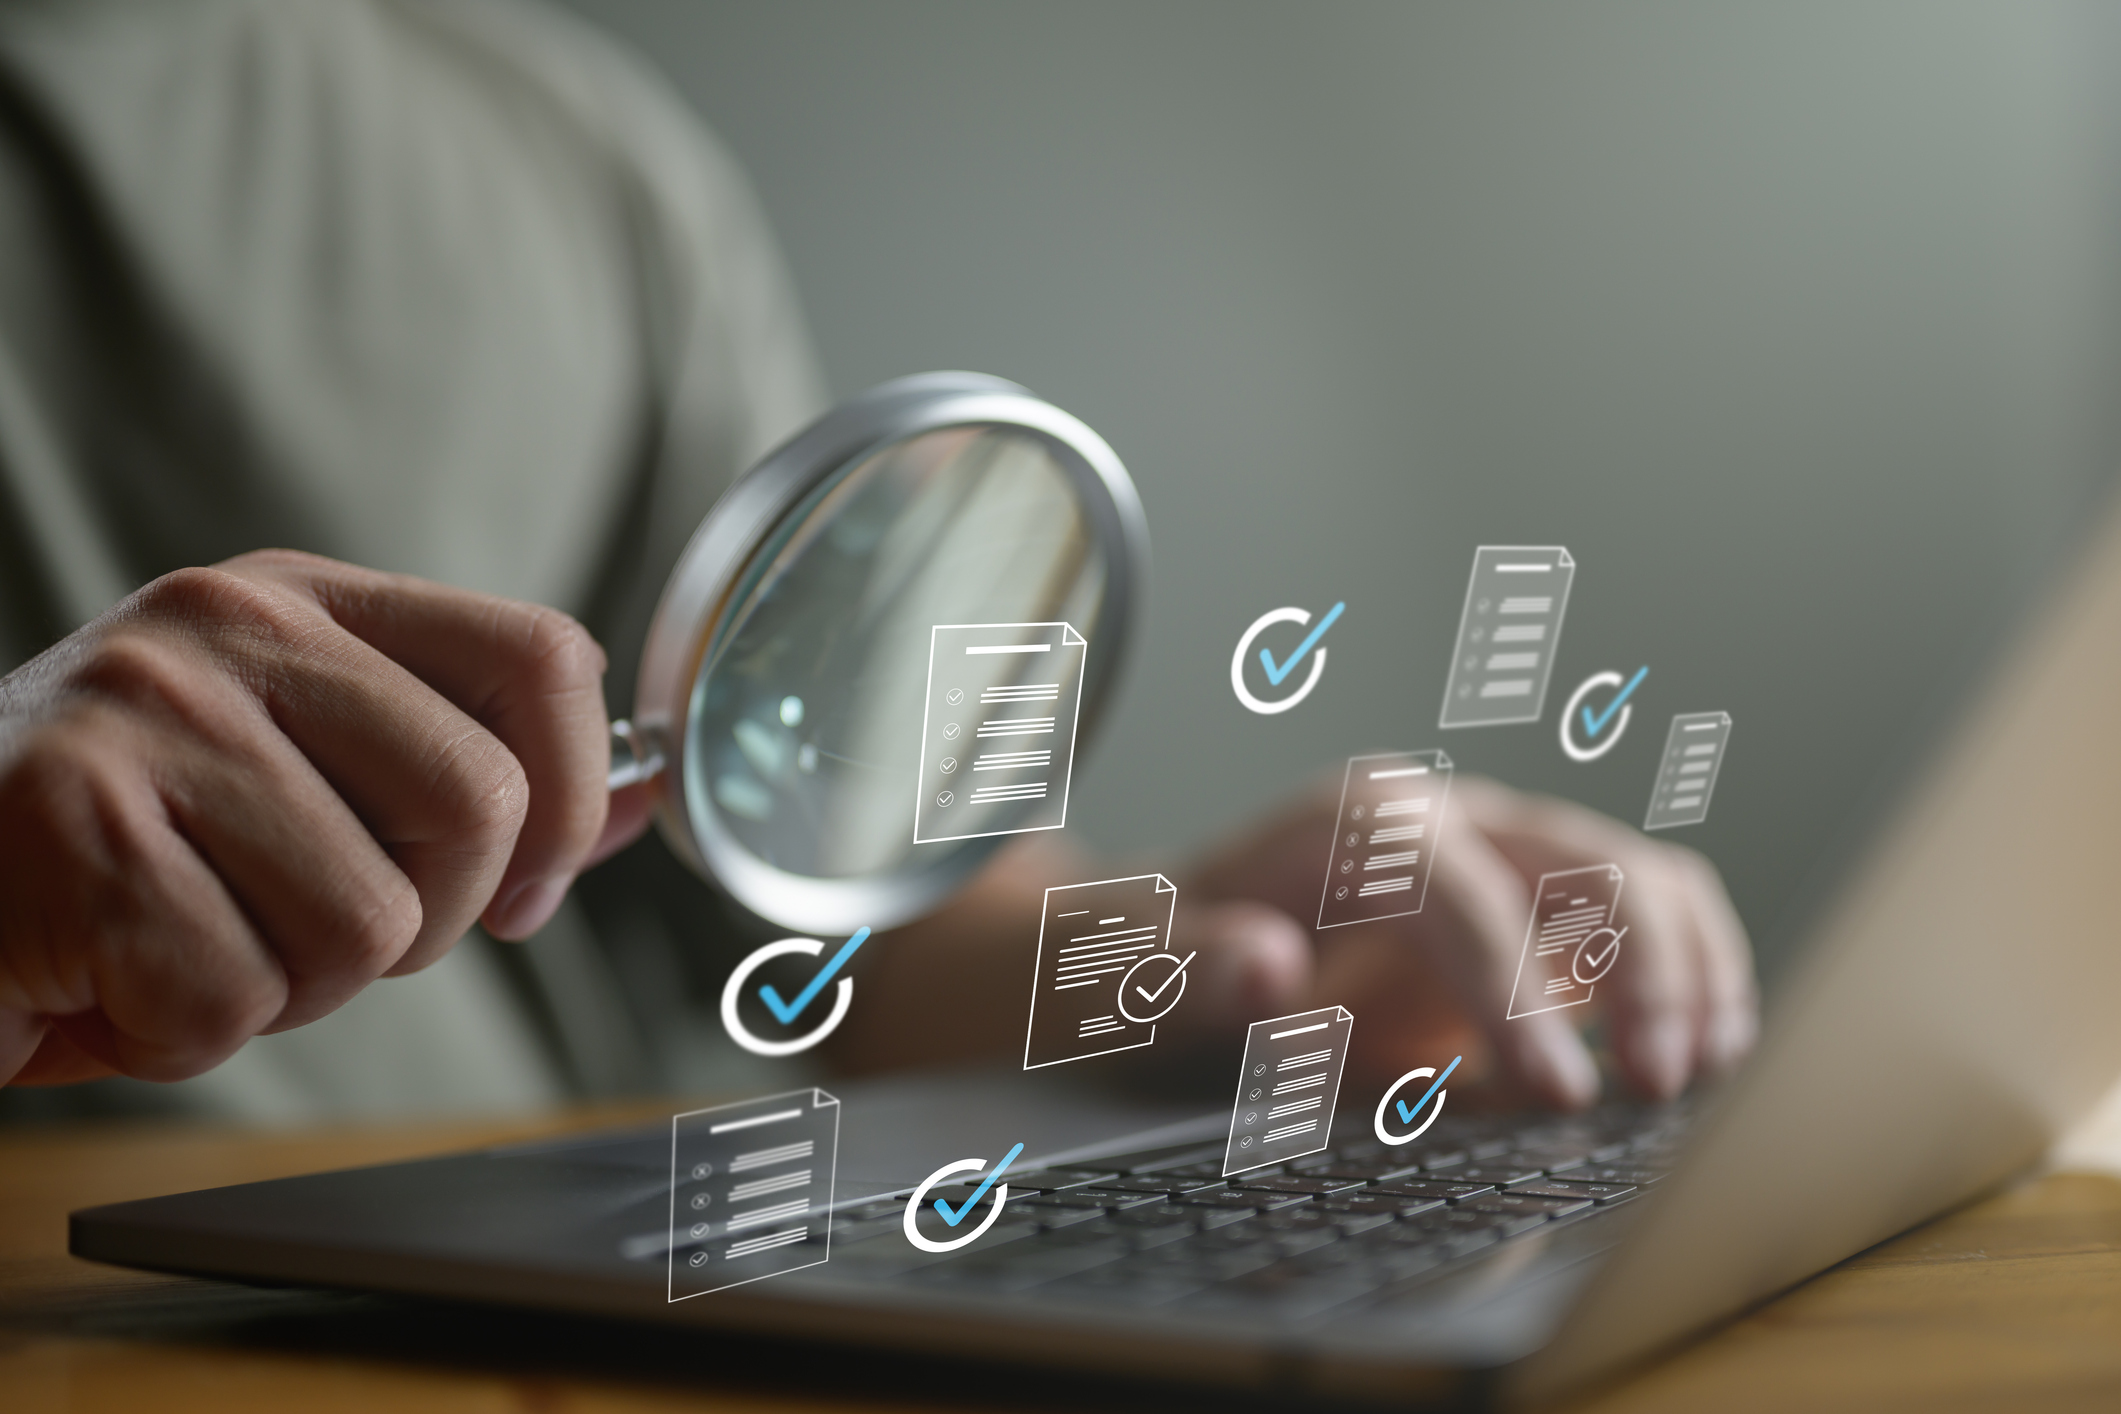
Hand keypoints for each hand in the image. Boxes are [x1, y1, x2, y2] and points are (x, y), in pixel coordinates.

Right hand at [0, 551, 654, 1086]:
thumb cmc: (116, 843)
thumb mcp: (301, 775)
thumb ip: (464, 780)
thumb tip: (651, 796)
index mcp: (303, 601)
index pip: (539, 656)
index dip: (575, 799)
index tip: (525, 890)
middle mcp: (231, 627)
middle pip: (479, 805)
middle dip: (423, 925)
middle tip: (309, 932)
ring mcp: (146, 713)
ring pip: (365, 924)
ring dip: (290, 990)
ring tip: (188, 946)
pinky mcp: (73, 824)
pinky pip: (235, 995)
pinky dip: (182, 1034)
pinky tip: (109, 980)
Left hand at [1179, 773, 1755, 1105]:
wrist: (1162, 943)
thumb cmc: (1152, 956)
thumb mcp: (1141, 969)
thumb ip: (1198, 968)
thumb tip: (1267, 967)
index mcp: (1353, 824)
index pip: (1461, 888)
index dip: (1514, 985)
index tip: (1556, 1088)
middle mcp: (1444, 822)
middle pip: (1580, 858)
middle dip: (1636, 969)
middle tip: (1652, 1088)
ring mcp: (1499, 862)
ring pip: (1636, 875)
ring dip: (1685, 968)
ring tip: (1697, 1074)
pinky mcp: (1534, 916)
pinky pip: (1643, 919)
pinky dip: (1691, 973)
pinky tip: (1705, 1051)